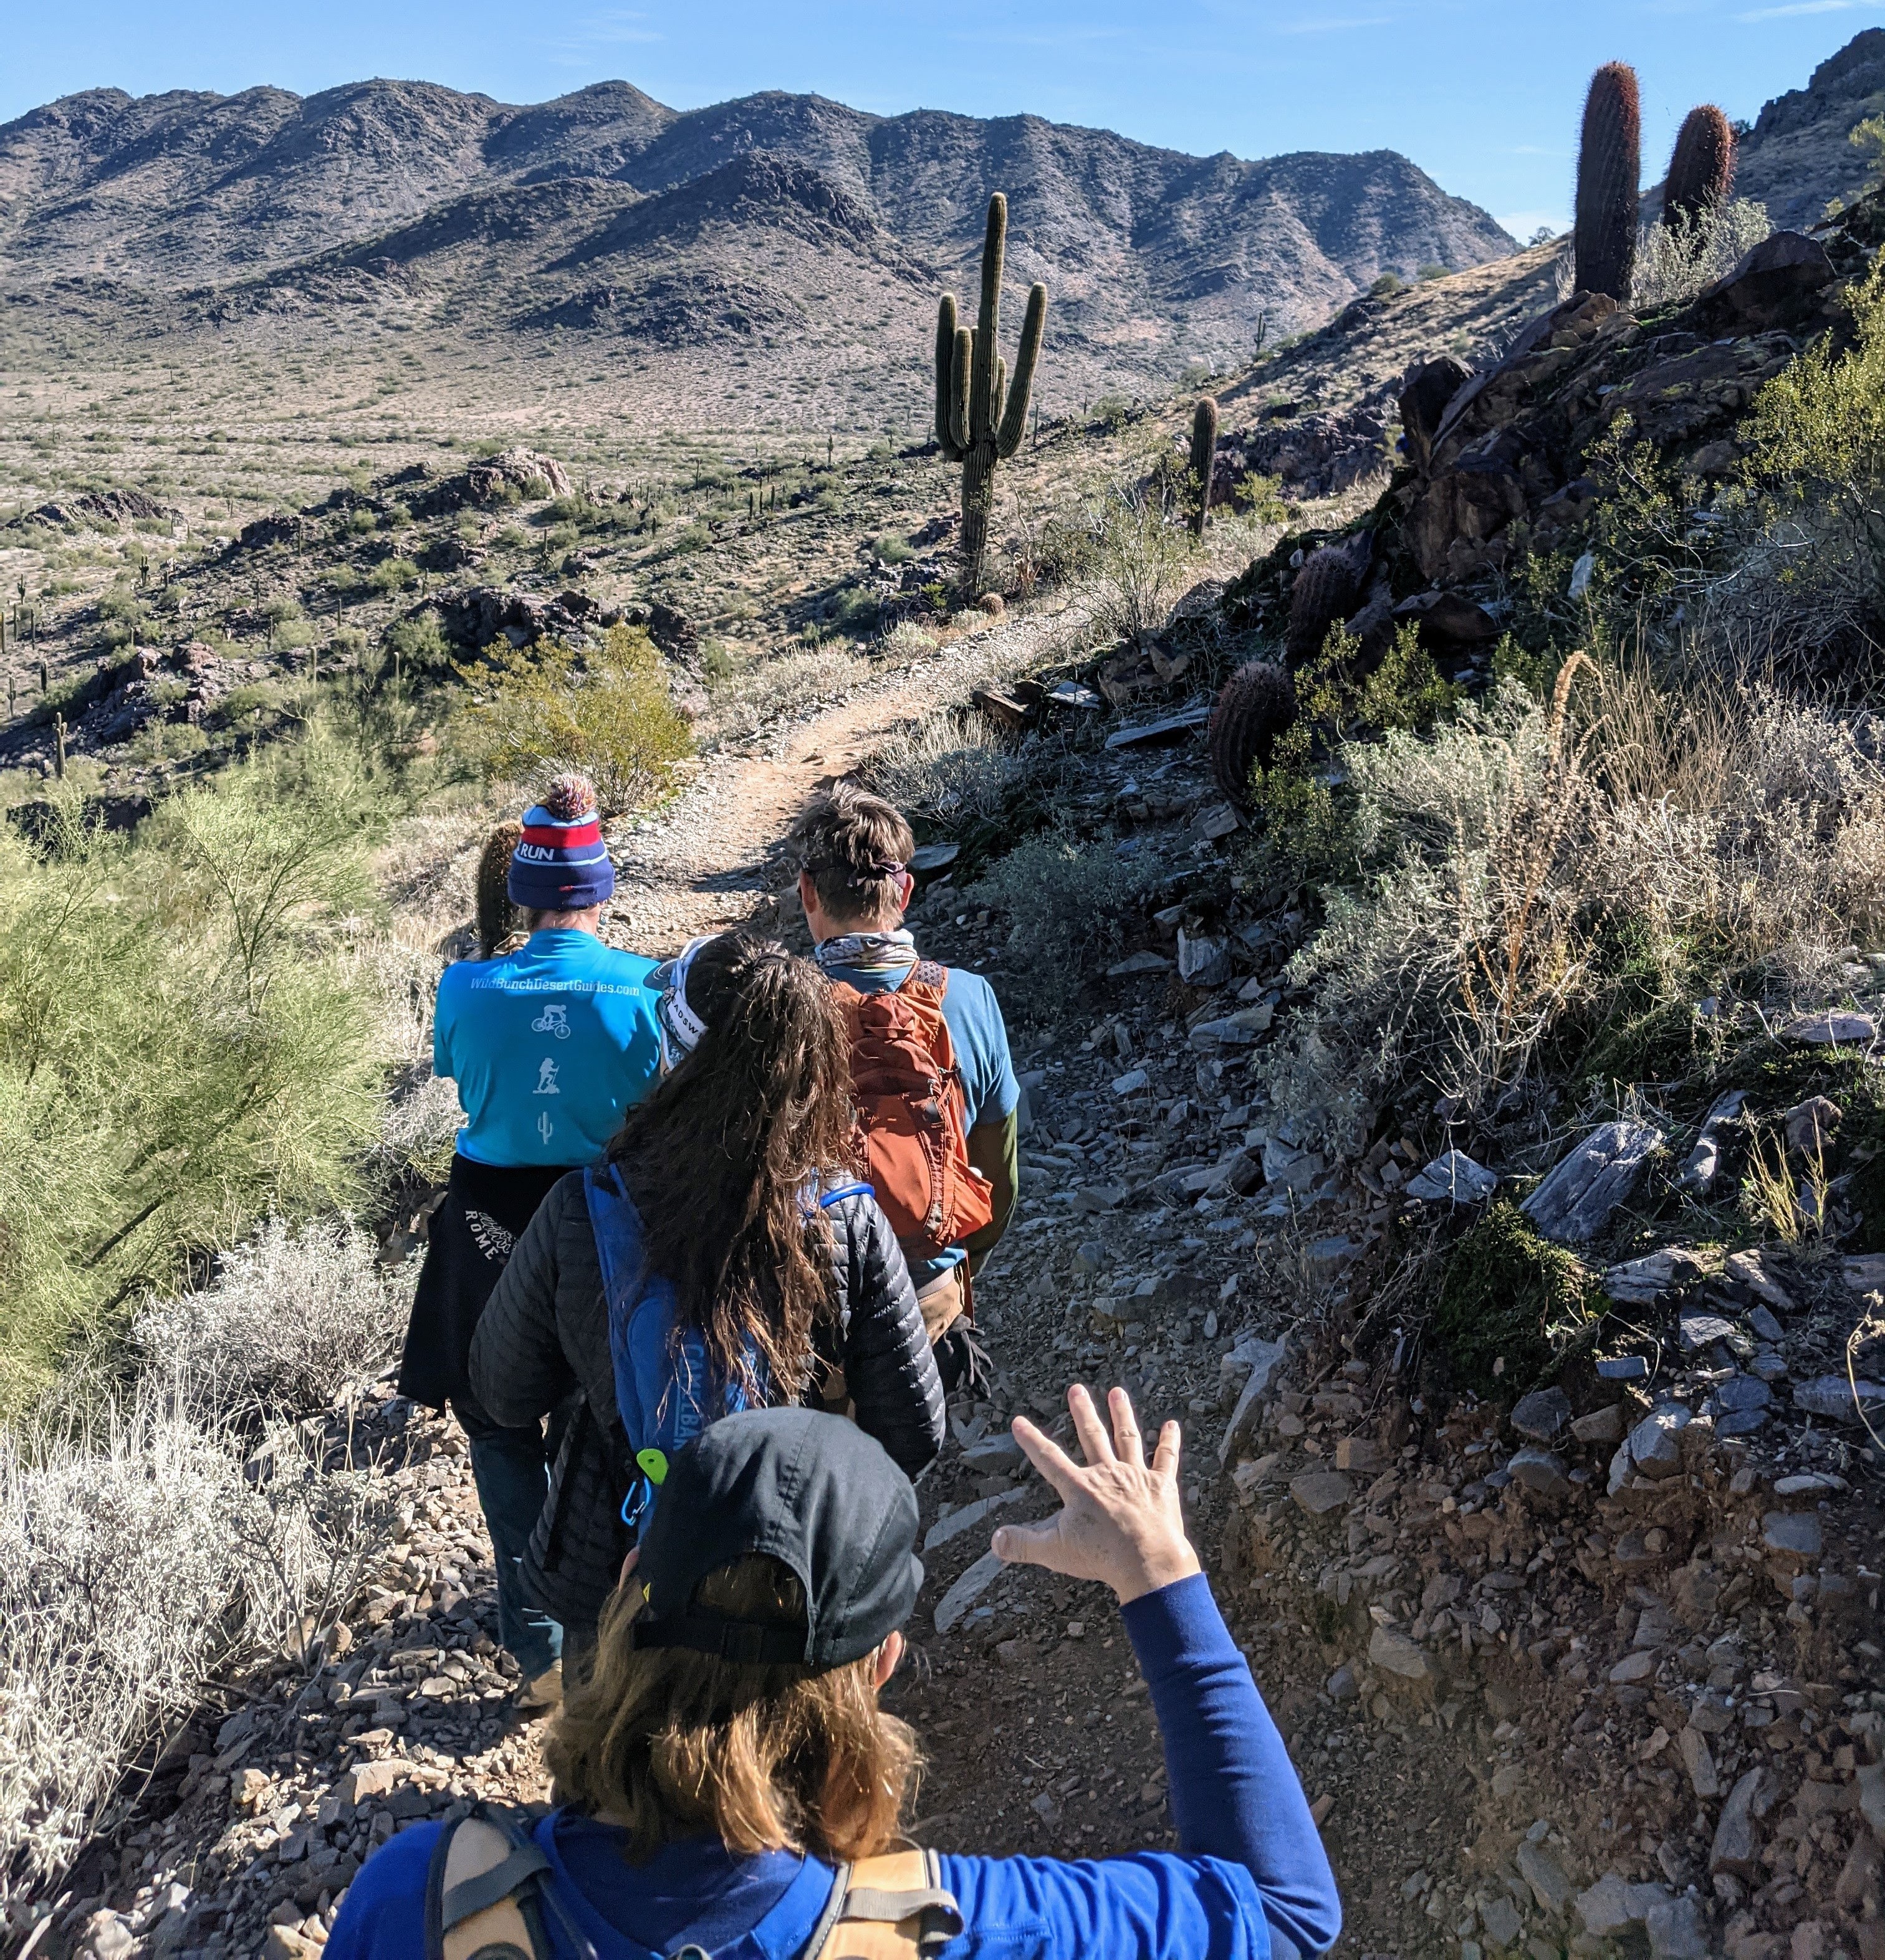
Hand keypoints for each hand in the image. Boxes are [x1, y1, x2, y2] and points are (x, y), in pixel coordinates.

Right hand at [992, 1384, 1200, 1603]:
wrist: (1148, 1561)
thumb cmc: (1102, 1557)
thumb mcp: (1054, 1551)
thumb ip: (1023, 1544)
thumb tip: (995, 1541)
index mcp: (1079, 1487)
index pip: (1048, 1458)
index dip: (1031, 1440)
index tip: (1019, 1421)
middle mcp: (1107, 1474)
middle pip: (1092, 1437)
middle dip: (1083, 1412)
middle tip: (1077, 1389)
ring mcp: (1136, 1476)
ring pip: (1127, 1438)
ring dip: (1122, 1414)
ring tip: (1117, 1392)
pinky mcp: (1162, 1486)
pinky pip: (1166, 1458)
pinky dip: (1170, 1441)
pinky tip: (1173, 1425)